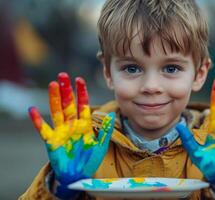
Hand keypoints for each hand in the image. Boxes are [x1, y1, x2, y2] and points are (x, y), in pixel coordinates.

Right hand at [28, 73, 114, 187]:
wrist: (78, 174)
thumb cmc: (90, 159)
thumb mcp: (101, 145)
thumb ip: (106, 130)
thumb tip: (112, 114)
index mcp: (84, 124)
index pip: (83, 105)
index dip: (81, 92)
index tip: (80, 79)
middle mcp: (72, 124)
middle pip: (68, 104)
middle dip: (66, 90)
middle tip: (63, 75)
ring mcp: (61, 131)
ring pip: (57, 111)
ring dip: (54, 99)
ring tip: (53, 85)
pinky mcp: (51, 141)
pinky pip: (43, 129)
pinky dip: (37, 120)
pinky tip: (32, 110)